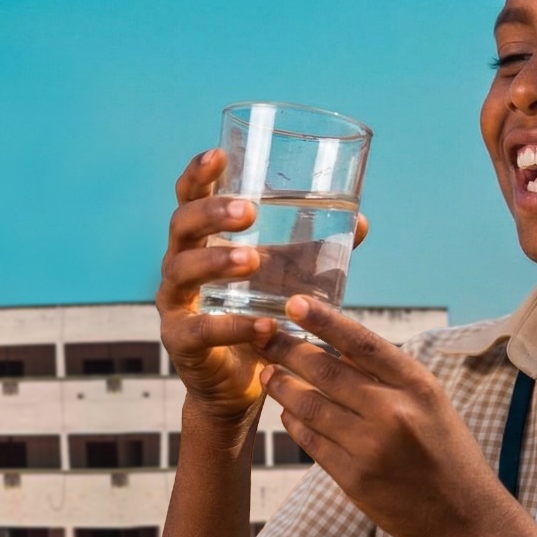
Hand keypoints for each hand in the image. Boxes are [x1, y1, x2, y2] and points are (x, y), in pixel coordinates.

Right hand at [157, 151, 368, 423]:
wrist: (242, 381)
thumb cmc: (258, 313)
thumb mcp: (286, 276)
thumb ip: (314, 250)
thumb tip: (360, 220)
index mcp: (200, 241)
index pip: (189, 197)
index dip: (198, 174)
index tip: (219, 154)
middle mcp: (179, 265)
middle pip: (181, 226)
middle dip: (212, 213)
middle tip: (250, 211)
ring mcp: (175, 304)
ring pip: (181, 272)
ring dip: (216, 261)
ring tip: (251, 259)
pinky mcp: (181, 343)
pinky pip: (200, 330)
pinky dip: (232, 326)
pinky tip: (263, 323)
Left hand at [255, 296, 509, 536]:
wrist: (465, 519)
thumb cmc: (447, 453)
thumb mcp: (431, 403)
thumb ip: (388, 376)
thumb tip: (335, 344)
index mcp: (417, 386)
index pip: (362, 342)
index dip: (324, 320)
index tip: (294, 302)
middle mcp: (394, 412)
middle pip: (326, 371)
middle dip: (287, 349)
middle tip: (263, 334)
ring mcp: (371, 447)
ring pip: (310, 405)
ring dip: (282, 386)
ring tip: (268, 372)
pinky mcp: (354, 479)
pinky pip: (311, 441)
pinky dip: (294, 422)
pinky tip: (287, 412)